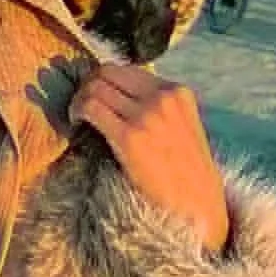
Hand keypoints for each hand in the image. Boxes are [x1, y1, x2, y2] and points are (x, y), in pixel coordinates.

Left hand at [69, 64, 229, 251]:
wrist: (199, 207)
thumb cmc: (186, 173)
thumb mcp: (182, 127)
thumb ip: (157, 106)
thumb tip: (117, 94)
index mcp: (178, 92)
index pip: (127, 69)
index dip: (104, 80)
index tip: (95, 96)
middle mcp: (163, 97)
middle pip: (106, 72)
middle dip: (88, 85)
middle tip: (81, 105)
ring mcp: (147, 115)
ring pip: (94, 87)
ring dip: (79, 99)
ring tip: (78, 117)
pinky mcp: (130, 136)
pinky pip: (90, 107)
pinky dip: (76, 111)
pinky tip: (76, 124)